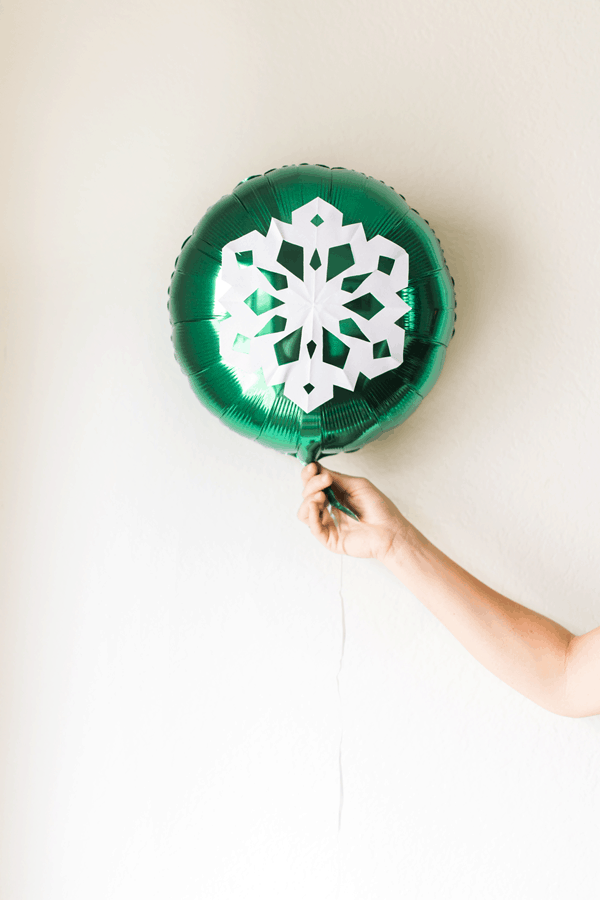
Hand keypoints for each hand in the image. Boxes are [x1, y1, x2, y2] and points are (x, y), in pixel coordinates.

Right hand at [297, 463, 412, 560]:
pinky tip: (316, 506)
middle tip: (324, 480)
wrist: (391, 530)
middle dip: (312, 484)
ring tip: (321, 495)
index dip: (309, 475)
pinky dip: (311, 514)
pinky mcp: (329, 539)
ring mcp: (328, 524)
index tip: (312, 467)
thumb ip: (336, 478)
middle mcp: (329, 509)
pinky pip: (313, 527)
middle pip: (307, 495)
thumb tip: (317, 468)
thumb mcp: (357, 485)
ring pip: (304, 512)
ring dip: (309, 499)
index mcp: (336, 496)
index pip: (314, 484)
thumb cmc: (379, 508)